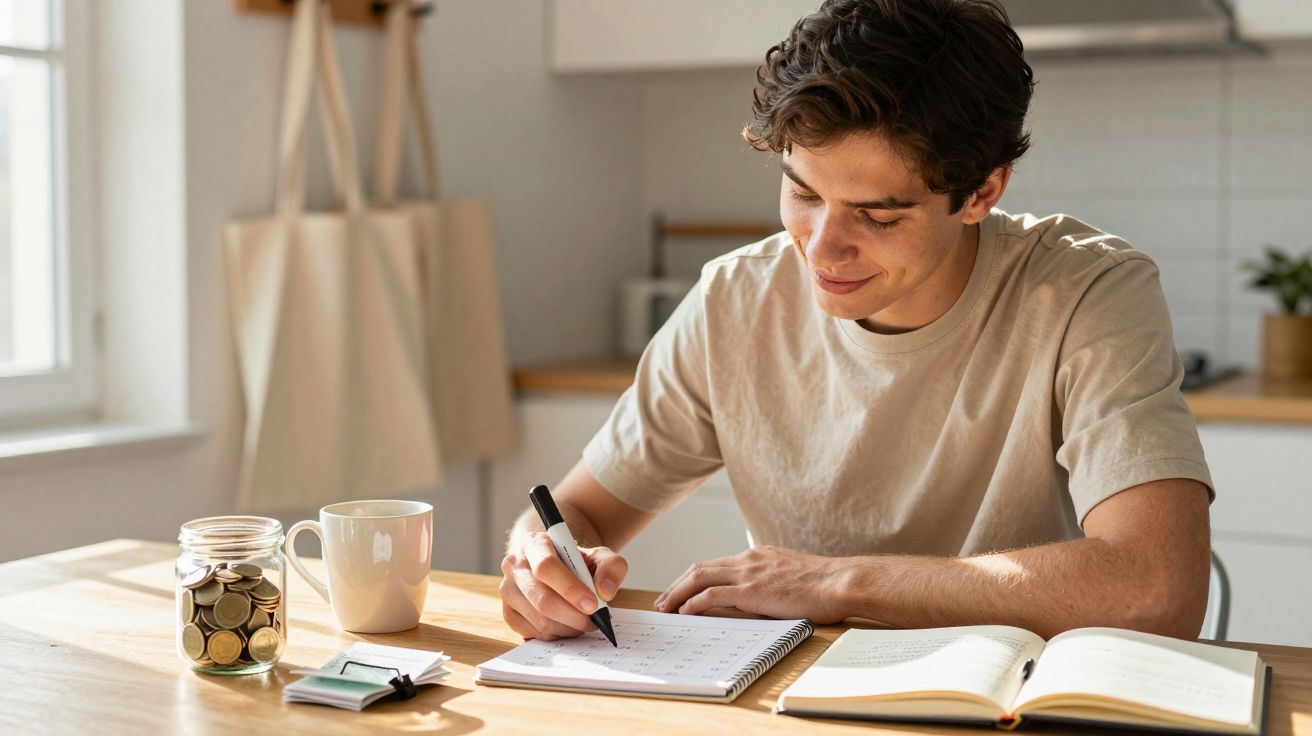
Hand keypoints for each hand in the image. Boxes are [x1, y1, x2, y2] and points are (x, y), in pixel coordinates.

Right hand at [499, 531, 628, 640]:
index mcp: (534, 543)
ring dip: (568, 628)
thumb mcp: (600, 556)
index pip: (546, 567)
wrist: (558, 567)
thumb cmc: (576, 562)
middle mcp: (514, 565)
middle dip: (573, 616)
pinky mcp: (508, 613)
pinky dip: (557, 635)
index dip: (570, 588)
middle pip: (542, 599)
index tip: (593, 604)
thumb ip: (611, 567)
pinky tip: (568, 625)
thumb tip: (605, 592)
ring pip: (539, 621)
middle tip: (594, 620)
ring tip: (583, 621)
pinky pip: (534, 633)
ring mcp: (508, 590)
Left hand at [653, 545, 852, 623]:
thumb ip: (772, 582)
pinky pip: (711, 595)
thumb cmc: (826, 585)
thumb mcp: (792, 577)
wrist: (841, 582)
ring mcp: (749, 573)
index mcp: (759, 556)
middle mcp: (749, 559)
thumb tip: (762, 598)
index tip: (682, 590)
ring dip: (677, 593)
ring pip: (699, 578)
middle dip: (677, 584)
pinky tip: (684, 612)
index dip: (695, 577)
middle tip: (663, 600)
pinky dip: (693, 602)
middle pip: (701, 567)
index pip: (717, 564)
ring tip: (665, 607)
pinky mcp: (751, 591)